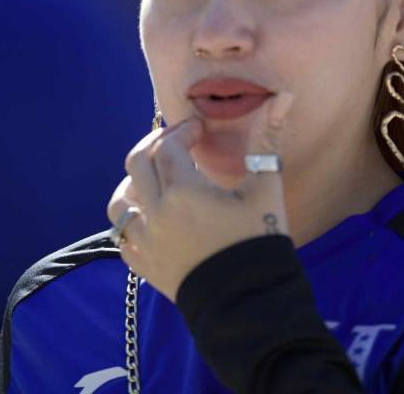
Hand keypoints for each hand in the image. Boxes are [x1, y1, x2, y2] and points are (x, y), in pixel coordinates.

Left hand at [106, 93, 293, 301]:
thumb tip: (283, 98)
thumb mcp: (266, 190)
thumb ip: (267, 141)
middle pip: (137, 164)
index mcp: (182, 191)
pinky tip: (149, 219)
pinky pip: (123, 239)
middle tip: (175, 143)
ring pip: (121, 203)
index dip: (183, 131)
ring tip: (154, 180)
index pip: (168, 145)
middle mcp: (156, 213)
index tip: (200, 131)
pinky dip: (132, 223)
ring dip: (133, 184)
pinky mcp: (145, 268)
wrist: (250, 305)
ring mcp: (146, 243)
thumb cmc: (260, 243)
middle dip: (154, 147)